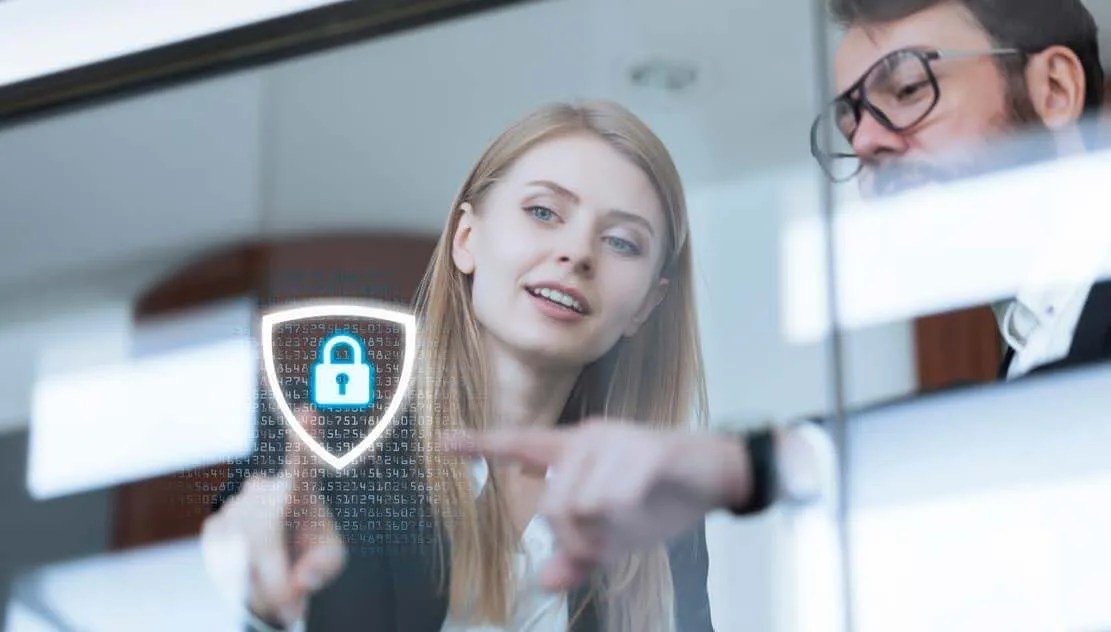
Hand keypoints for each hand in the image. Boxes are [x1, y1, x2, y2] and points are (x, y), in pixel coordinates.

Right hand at [201, 409, 345, 627]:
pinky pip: (225, 568)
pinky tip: (253, 575)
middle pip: (264, 542)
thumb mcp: (330, 558)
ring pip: (241, 562)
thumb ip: (325, 568)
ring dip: (260, 589)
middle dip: (276, 581)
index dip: (306, 440)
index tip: (309, 410)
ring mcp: (236, 505)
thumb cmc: (311, 549)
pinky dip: (242, 587)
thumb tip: (299, 580)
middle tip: (292, 607)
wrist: (277, 556)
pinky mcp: (215, 525)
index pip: (305, 466)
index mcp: (302, 491)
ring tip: (277, 585)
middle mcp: (266, 491)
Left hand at [447, 419, 752, 590]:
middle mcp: (588, 439)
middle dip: (577, 539)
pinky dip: (628, 517)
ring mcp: (616, 441)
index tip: (444, 442)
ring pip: (581, 505)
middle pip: (553, 505)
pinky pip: (614, 500)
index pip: (520, 444)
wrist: (716, 476)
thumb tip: (543, 581)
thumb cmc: (661, 498)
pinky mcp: (644, 450)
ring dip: (604, 531)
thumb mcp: (616, 535)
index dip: (481, 445)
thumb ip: (579, 554)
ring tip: (630, 521)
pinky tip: (647, 504)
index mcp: (576, 453)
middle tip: (604, 546)